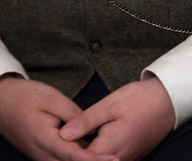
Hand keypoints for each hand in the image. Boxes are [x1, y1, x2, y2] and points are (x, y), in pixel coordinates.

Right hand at [0, 76, 115, 160]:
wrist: (3, 103)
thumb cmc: (28, 97)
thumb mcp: (53, 99)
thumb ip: (74, 117)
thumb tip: (93, 131)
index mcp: (44, 139)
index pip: (74, 155)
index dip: (95, 160)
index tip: (115, 160)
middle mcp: (42, 154)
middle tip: (118, 159)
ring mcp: (41, 157)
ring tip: (110, 158)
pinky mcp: (43, 156)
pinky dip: (78, 159)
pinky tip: (96, 155)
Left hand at [59, 77, 174, 160]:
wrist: (171, 101)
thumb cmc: (141, 100)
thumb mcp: (110, 104)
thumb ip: (84, 122)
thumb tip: (61, 136)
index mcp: (108, 148)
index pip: (76, 159)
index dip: (62, 154)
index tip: (51, 146)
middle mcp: (118, 160)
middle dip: (73, 155)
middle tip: (60, 144)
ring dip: (86, 156)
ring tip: (72, 145)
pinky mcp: (132, 158)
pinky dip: (99, 157)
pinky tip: (90, 145)